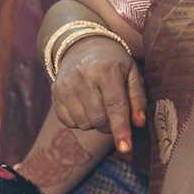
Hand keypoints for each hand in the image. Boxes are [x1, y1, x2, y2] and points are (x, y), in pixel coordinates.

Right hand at [51, 37, 146, 155]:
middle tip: (114, 116)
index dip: (120, 129)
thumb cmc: (113, 62)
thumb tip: (138, 123)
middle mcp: (83, 77)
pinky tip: (84, 106)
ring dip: (95, 123)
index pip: (115, 106)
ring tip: (99, 106)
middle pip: (99, 119)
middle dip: (110, 125)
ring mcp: (66, 85)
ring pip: (84, 123)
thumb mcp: (132, 73)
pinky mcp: (55, 93)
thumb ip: (138, 98)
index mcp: (107, 70)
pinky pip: (69, 122)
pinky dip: (80, 121)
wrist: (80, 45)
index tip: (125, 148)